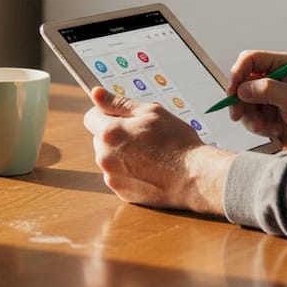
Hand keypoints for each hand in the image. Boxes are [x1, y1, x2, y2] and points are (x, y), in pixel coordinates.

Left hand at [83, 87, 234, 214]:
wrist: (194, 177)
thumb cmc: (177, 143)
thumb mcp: (151, 112)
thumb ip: (119, 103)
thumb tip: (96, 93)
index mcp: (109, 133)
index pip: (91, 116)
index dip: (107, 113)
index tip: (124, 117)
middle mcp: (105, 157)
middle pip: (100, 138)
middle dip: (116, 135)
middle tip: (145, 136)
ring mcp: (112, 178)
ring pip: (110, 158)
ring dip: (122, 154)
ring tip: (151, 154)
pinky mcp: (122, 193)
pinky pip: (119, 176)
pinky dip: (130, 172)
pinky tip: (150, 169)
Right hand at [226, 50, 286, 152]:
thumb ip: (267, 90)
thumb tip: (242, 89)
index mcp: (282, 65)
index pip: (250, 60)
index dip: (237, 73)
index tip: (233, 91)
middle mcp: (273, 80)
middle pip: (241, 84)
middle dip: (240, 102)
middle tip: (238, 115)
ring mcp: (270, 99)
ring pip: (244, 105)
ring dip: (252, 119)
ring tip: (267, 128)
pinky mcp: (268, 117)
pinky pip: (251, 120)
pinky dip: (259, 128)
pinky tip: (276, 133)